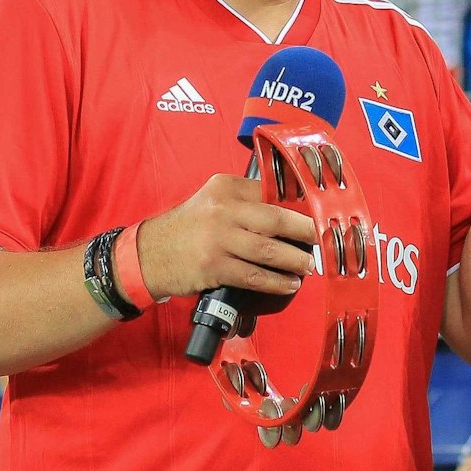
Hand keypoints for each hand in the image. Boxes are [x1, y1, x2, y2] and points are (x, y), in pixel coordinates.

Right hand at [135, 173, 318, 299]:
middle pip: (278, 219)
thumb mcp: (213, 202)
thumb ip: (246, 203)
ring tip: (308, 266)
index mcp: (226, 187)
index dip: (301, 206)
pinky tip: (288, 283)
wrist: (148, 254)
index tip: (320, 216)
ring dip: (295, 261)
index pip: (273, 192)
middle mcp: (223, 209)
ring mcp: (218, 239)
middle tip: (322, 241)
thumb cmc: (188, 229)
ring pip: (269, 250)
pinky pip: (255, 276)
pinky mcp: (213, 266)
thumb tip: (293, 214)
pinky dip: (276, 282)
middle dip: (306, 232)